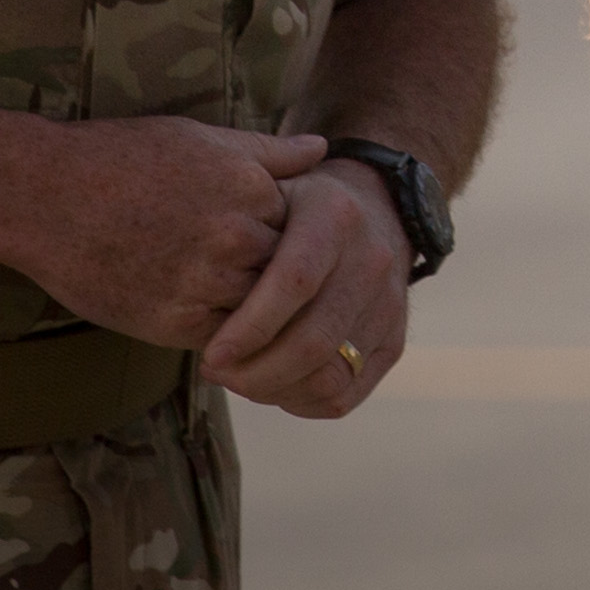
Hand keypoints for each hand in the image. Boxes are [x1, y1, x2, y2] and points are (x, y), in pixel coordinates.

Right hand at [0, 119, 329, 348]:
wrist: (43, 196)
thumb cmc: (121, 158)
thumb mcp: (201, 138)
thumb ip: (269, 151)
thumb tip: (323, 149)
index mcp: (249, 188)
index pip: (306, 223)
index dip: (294, 231)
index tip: (279, 235)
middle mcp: (233, 237)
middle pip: (288, 269)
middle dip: (283, 274)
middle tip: (268, 276)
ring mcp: (203, 284)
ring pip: (262, 308)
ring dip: (260, 308)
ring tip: (243, 304)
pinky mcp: (171, 323)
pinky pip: (227, 339)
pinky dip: (232, 335)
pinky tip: (223, 323)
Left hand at [199, 157, 417, 419]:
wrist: (378, 206)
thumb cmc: (299, 205)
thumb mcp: (270, 187)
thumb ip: (238, 213)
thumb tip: (194, 265)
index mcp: (336, 216)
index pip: (294, 282)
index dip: (250, 327)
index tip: (211, 354)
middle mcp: (372, 259)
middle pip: (313, 341)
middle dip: (254, 373)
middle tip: (215, 371)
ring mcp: (389, 303)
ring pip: (330, 376)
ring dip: (275, 391)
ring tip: (239, 379)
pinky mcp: (395, 340)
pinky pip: (346, 394)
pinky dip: (302, 402)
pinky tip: (273, 386)